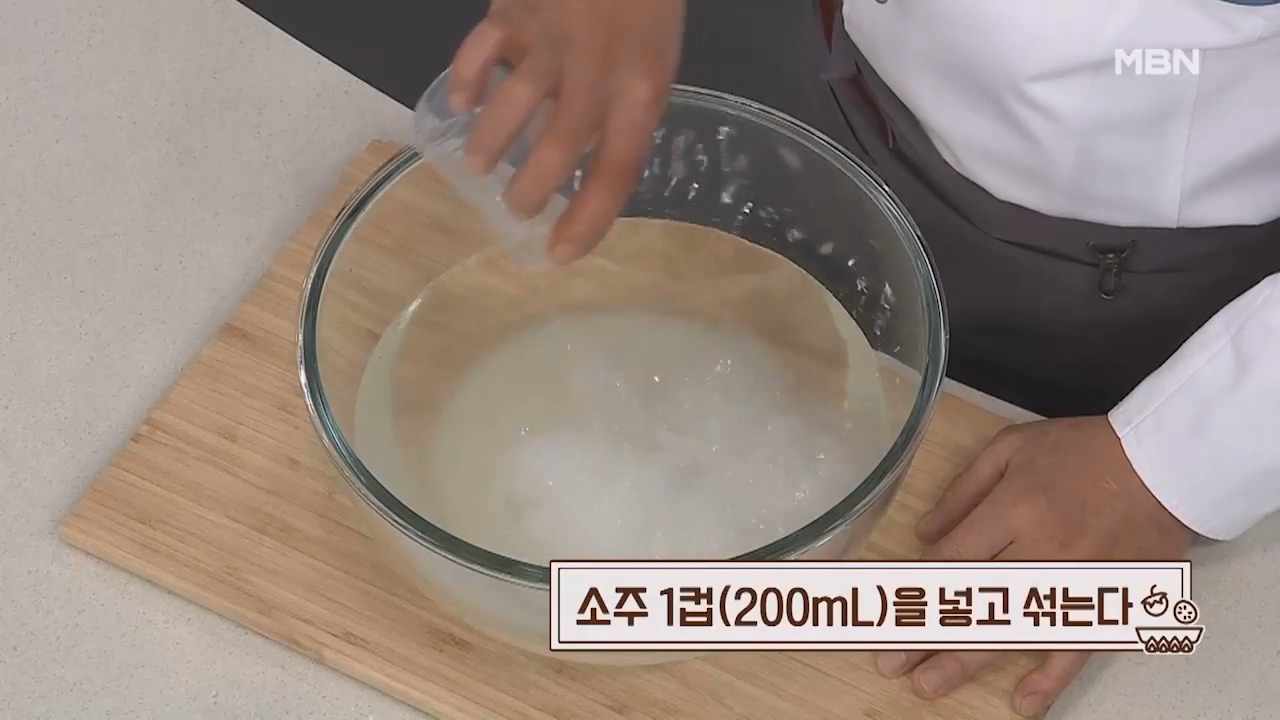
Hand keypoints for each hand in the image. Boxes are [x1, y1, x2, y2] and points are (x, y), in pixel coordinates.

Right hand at [448, 0, 684, 263]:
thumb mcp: (660, 49)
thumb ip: (631, 94)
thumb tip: (597, 141)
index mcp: (642, 86)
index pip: (615, 171)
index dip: (588, 219)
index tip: (560, 255)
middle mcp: (593, 75)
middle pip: (555, 151)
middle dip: (531, 190)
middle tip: (515, 208)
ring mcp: (548, 40)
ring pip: (510, 108)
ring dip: (489, 144)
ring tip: (476, 167)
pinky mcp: (514, 9)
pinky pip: (479, 52)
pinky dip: (464, 81)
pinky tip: (457, 101)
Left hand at [876, 416, 1191, 716]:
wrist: (1165, 463)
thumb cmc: (1083, 450)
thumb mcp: (1012, 447)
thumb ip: (964, 490)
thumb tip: (924, 534)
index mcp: (1015, 509)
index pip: (951, 559)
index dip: (914, 587)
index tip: (885, 609)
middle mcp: (1041, 551)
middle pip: (972, 603)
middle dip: (925, 637)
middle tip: (890, 665)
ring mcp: (1075, 583)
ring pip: (1012, 633)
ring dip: (967, 663)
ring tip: (928, 686)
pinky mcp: (1109, 602)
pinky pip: (1076, 648)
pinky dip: (1050, 678)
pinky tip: (1022, 702)